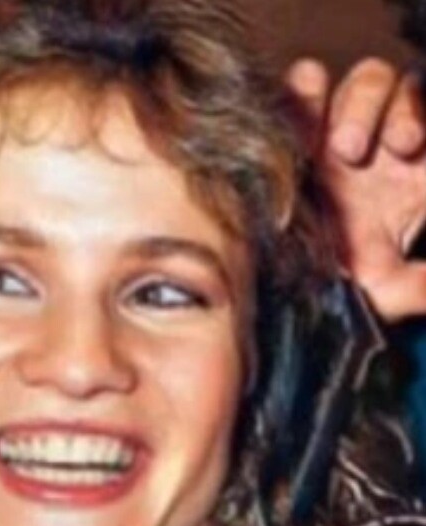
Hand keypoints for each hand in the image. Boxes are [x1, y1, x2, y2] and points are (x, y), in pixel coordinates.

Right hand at [286, 57, 425, 321]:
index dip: (424, 117)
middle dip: (403, 110)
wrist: (272, 284)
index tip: (412, 148)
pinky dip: (304, 90)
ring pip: (365, 78)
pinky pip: (302, 81)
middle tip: (393, 147)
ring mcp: (333, 127)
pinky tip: (301, 127)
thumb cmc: (332, 285)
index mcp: (412, 170)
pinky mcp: (290, 123)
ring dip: (359, 104)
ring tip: (343, 148)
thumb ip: (420, 285)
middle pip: (405, 89)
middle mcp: (378, 140)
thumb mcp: (385, 289)